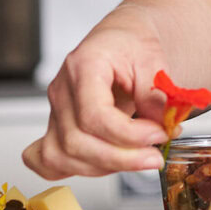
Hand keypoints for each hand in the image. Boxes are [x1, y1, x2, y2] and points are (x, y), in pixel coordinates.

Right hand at [22, 10, 175, 178]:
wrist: (122, 40)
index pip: (94, 115)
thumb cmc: (133, 45)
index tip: (159, 135)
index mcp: (84, 66)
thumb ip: (156, 97)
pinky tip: (103, 165)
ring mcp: (55, 110)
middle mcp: (62, 89)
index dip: (129, 135)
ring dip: (106, 166)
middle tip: (155, 155)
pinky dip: (74, 169)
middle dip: (121, 157)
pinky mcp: (57, 128)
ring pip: (63, 156)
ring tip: (138, 157)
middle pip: (76, 142)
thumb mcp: (154, 61)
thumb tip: (162, 129)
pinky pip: (48, 160)